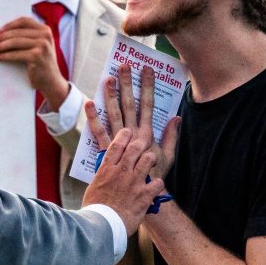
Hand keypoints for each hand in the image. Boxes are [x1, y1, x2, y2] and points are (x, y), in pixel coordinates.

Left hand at [0, 17, 68, 108]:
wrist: (52, 81)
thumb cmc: (42, 64)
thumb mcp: (40, 46)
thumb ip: (29, 37)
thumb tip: (3, 34)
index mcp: (45, 30)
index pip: (24, 21)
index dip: (9, 25)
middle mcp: (44, 35)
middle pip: (17, 32)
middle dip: (0, 37)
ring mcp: (41, 45)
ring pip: (14, 42)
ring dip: (0, 46)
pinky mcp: (36, 56)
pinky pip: (14, 54)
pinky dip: (3, 56)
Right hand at [82, 128, 164, 236]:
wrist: (101, 227)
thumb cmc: (94, 210)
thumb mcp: (93, 187)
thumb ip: (102, 176)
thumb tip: (105, 171)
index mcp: (106, 170)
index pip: (117, 145)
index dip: (124, 135)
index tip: (128, 132)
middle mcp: (121, 172)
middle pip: (135, 147)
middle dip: (141, 142)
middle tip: (144, 143)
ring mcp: (134, 183)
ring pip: (148, 160)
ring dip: (151, 159)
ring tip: (151, 162)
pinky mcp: (144, 195)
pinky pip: (158, 183)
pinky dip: (158, 184)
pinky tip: (155, 186)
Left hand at [88, 64, 180, 179]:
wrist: (135, 198)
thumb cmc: (153, 179)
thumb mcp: (167, 157)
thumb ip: (171, 137)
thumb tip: (176, 117)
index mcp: (147, 135)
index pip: (149, 105)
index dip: (147, 86)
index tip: (147, 69)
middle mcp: (132, 136)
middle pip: (130, 105)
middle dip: (128, 84)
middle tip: (124, 66)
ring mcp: (118, 143)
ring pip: (114, 114)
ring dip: (111, 95)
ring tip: (108, 78)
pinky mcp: (105, 152)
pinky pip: (98, 132)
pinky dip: (93, 118)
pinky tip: (89, 103)